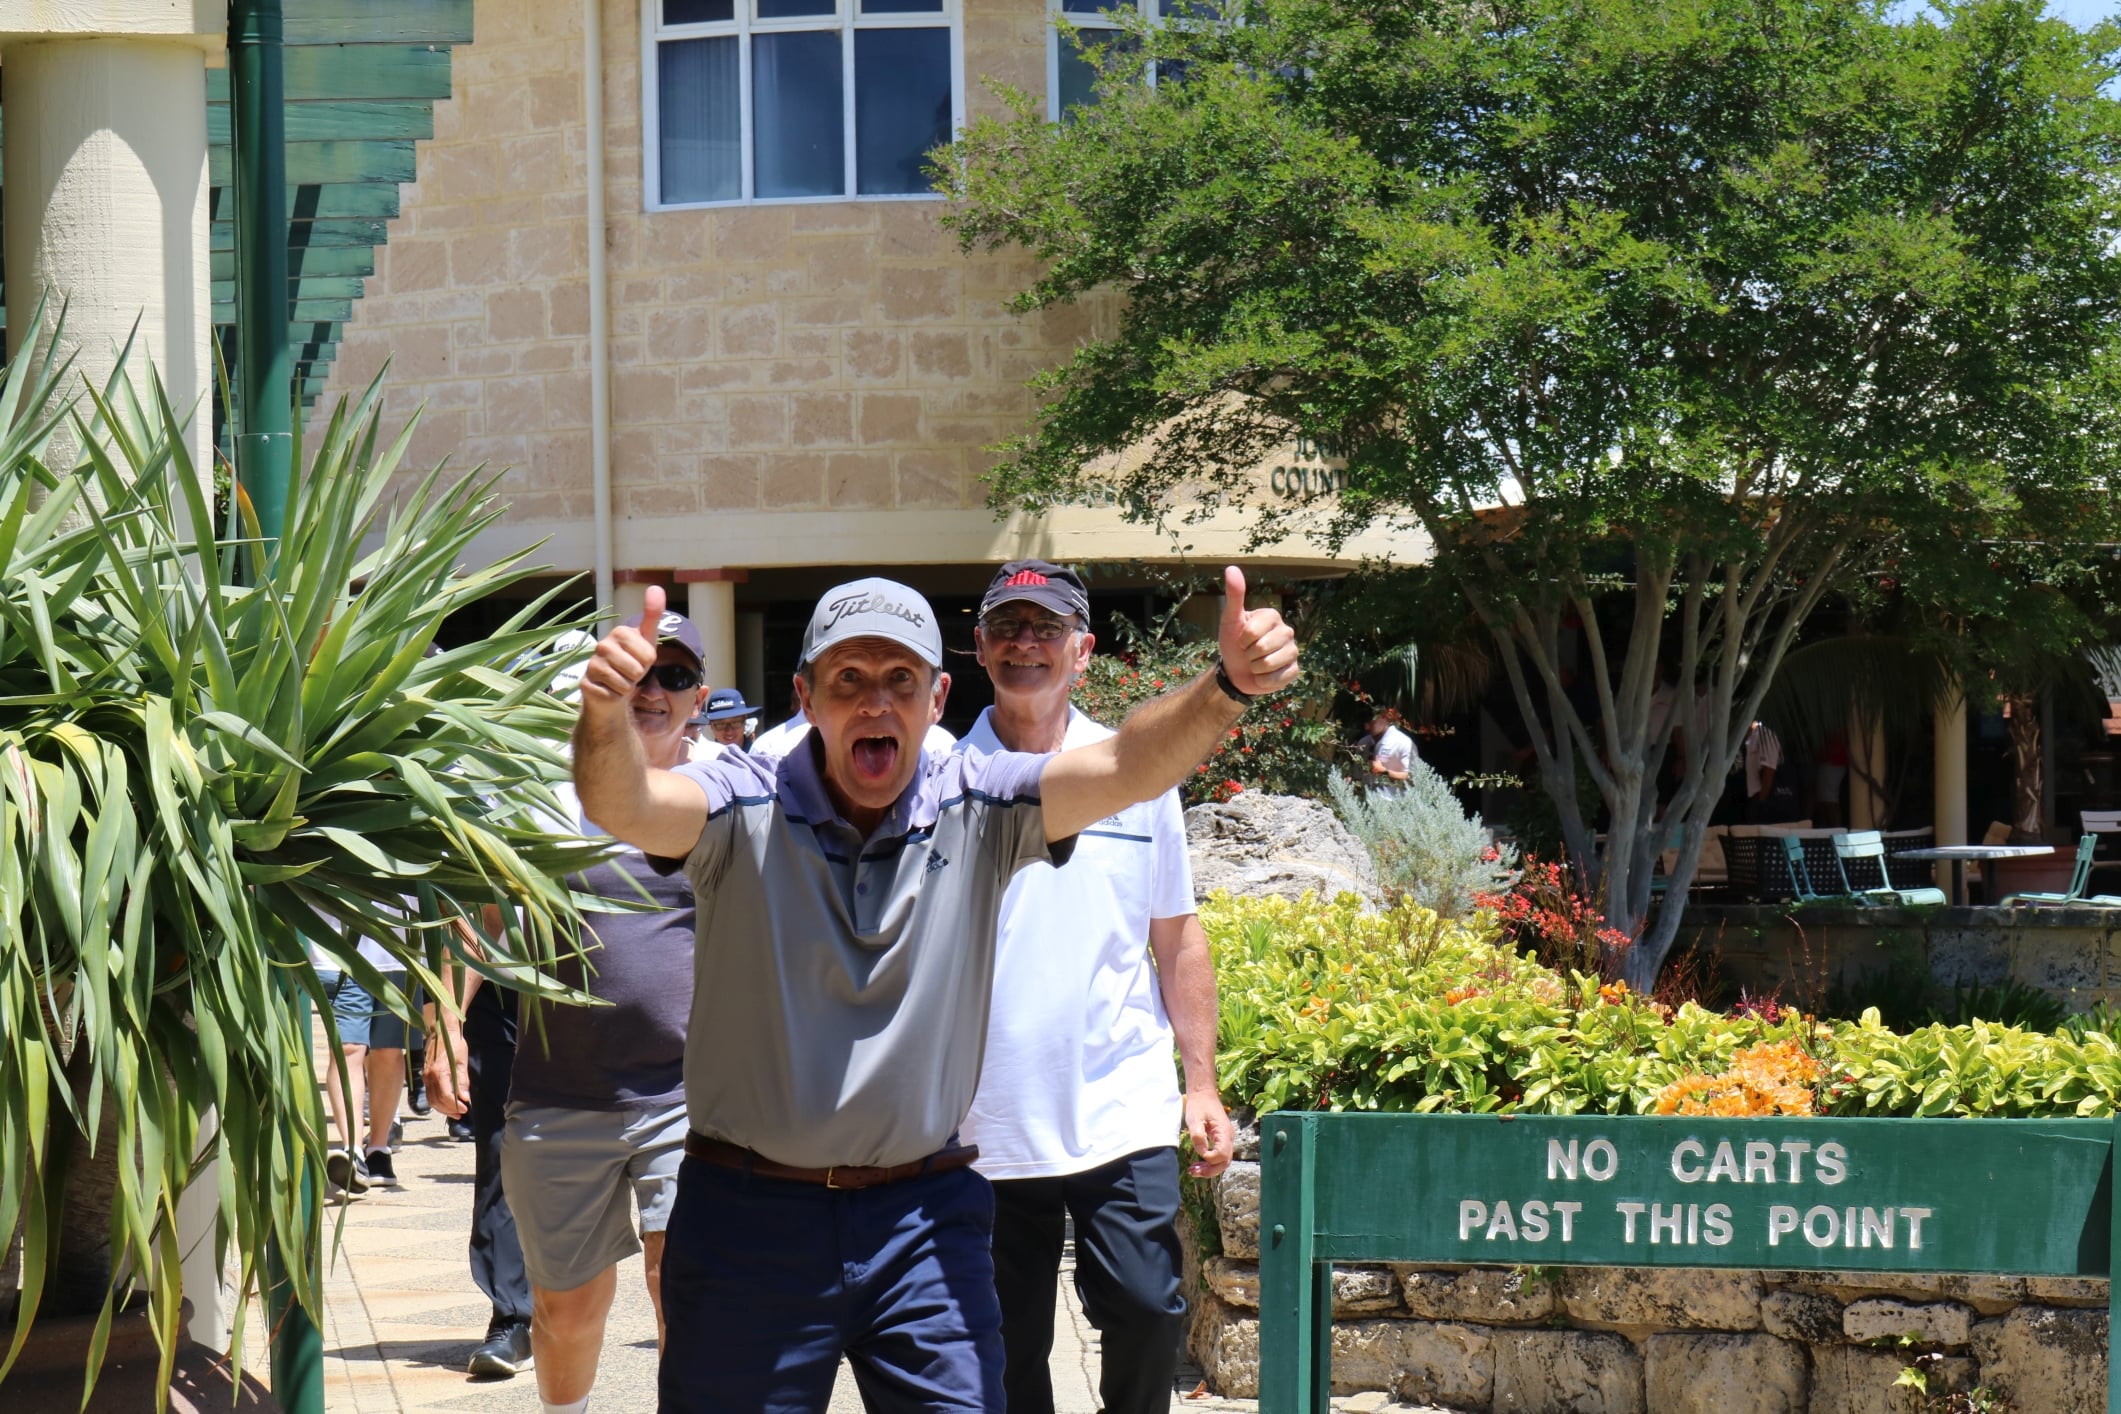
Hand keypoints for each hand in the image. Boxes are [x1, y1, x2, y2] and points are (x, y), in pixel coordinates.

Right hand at [423, 1026, 470, 1118]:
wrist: (442, 1032)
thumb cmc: (454, 1044)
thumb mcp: (462, 1062)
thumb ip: (462, 1081)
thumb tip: (465, 1098)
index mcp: (439, 1072)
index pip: (445, 1096)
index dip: (455, 1105)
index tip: (465, 1108)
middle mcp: (429, 1077)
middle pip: (437, 1101)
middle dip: (449, 1110)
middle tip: (462, 1112)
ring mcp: (425, 1077)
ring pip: (431, 1100)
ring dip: (443, 1108)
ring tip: (456, 1111)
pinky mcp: (425, 1076)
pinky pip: (429, 1094)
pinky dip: (438, 1102)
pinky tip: (448, 1103)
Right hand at [580, 584, 662, 709]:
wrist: (611, 688)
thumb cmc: (631, 661)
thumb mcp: (646, 639)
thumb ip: (652, 615)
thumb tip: (656, 587)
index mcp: (619, 632)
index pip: (649, 656)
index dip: (648, 663)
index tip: (638, 659)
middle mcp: (602, 645)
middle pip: (637, 670)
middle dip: (637, 676)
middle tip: (628, 672)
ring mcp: (591, 665)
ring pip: (625, 685)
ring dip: (626, 687)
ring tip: (619, 680)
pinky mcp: (585, 685)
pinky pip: (613, 696)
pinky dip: (615, 697)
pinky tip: (608, 690)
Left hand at [1183, 1090, 1235, 1177]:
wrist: (1203, 1094)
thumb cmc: (1199, 1104)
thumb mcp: (1194, 1118)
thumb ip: (1198, 1135)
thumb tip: (1202, 1153)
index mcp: (1224, 1131)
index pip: (1222, 1153)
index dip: (1211, 1159)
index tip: (1198, 1156)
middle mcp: (1228, 1137)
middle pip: (1225, 1161)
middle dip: (1210, 1170)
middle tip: (1193, 1172)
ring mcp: (1226, 1139)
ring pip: (1223, 1161)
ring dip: (1209, 1169)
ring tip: (1193, 1171)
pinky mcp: (1221, 1140)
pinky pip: (1219, 1155)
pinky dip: (1209, 1163)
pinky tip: (1197, 1165)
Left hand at [1216, 567, 1297, 697]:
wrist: (1236, 670)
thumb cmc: (1233, 642)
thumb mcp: (1230, 619)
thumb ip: (1234, 595)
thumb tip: (1231, 567)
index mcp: (1272, 616)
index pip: (1252, 632)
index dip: (1242, 640)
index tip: (1241, 640)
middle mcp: (1286, 631)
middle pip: (1262, 648)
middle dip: (1249, 655)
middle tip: (1248, 653)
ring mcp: (1293, 651)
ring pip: (1270, 664)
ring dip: (1256, 669)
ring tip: (1255, 664)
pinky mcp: (1294, 670)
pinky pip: (1279, 678)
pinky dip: (1265, 681)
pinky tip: (1263, 676)